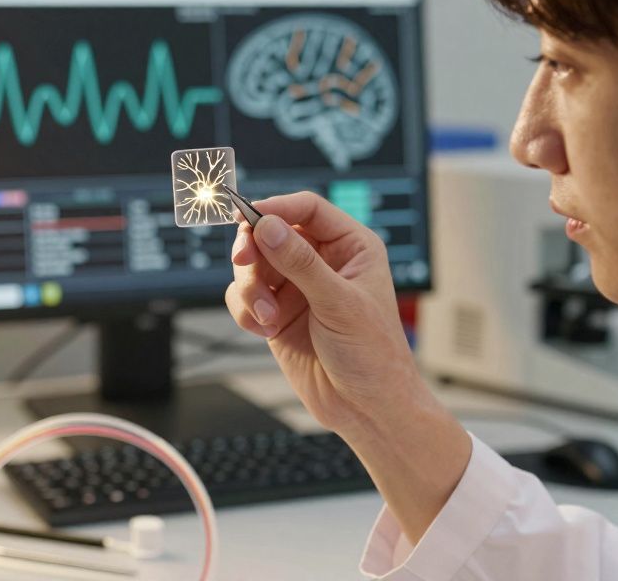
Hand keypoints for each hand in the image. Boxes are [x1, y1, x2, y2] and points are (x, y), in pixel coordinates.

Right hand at [224, 192, 435, 436]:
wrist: (366, 408)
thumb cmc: (374, 355)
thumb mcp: (340, 304)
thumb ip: (301, 263)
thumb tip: (268, 227)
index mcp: (350, 247)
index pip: (308, 209)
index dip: (277, 208)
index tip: (249, 216)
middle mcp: (321, 262)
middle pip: (271, 232)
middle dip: (254, 249)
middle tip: (244, 260)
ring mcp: (296, 288)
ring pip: (253, 265)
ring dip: (251, 289)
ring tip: (266, 316)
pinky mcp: (276, 313)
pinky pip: (245, 297)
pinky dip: (246, 311)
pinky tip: (264, 330)